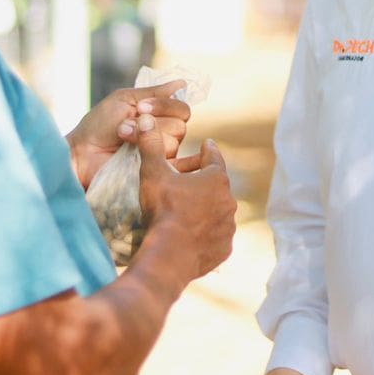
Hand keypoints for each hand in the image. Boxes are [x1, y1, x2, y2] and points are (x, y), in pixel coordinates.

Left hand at [67, 80, 190, 188]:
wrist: (82, 152)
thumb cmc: (99, 124)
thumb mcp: (125, 99)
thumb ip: (155, 92)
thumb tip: (182, 83)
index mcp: (159, 116)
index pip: (182, 109)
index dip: (165, 106)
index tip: (141, 107)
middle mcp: (164, 135)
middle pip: (180, 126)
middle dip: (152, 122)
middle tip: (126, 125)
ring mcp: (160, 156)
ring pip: (173, 143)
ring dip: (144, 138)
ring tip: (123, 139)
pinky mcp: (154, 173)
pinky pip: (170, 165)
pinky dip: (159, 156)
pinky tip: (138, 153)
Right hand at [135, 119, 235, 280]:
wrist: (170, 255)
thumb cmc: (163, 209)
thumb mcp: (153, 172)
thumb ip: (150, 145)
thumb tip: (145, 119)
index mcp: (216, 179)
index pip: (214, 157)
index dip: (206, 151)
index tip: (206, 145)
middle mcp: (228, 201)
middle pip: (215, 184)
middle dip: (201, 181)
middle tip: (184, 181)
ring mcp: (228, 226)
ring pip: (217, 210)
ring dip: (205, 207)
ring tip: (186, 209)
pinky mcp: (224, 248)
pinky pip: (216, 235)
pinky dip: (206, 231)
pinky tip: (192, 233)